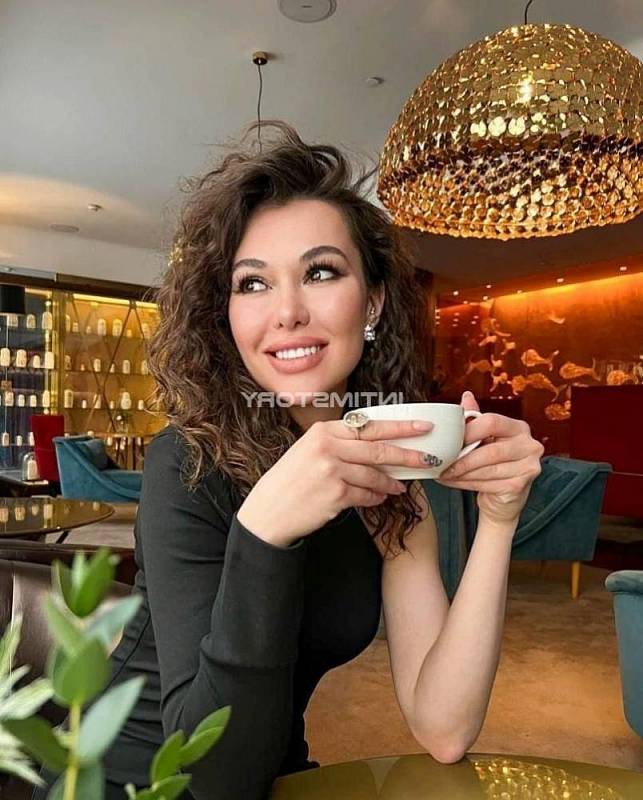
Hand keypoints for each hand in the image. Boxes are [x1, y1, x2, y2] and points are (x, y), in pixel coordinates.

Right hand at [237, 418, 434, 546]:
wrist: (269, 510)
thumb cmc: (291, 481)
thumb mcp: (309, 450)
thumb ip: (339, 443)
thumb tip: (377, 444)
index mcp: (323, 431)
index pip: (369, 426)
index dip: (399, 426)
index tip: (422, 427)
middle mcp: (327, 446)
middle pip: (378, 448)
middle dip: (408, 454)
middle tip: (428, 458)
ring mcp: (332, 470)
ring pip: (375, 474)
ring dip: (391, 482)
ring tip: (399, 487)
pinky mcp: (336, 494)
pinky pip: (367, 494)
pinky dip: (376, 497)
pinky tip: (380, 498)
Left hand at [436, 392, 543, 526]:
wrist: (504, 497)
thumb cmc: (492, 463)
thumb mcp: (485, 438)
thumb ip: (476, 419)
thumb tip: (466, 396)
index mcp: (518, 427)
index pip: (492, 422)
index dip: (468, 431)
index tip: (449, 440)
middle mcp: (529, 445)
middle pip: (489, 450)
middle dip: (462, 459)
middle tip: (440, 462)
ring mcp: (528, 467)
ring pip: (486, 469)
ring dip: (460, 473)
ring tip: (443, 473)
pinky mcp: (520, 486)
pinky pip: (487, 484)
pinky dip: (465, 483)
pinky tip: (452, 482)